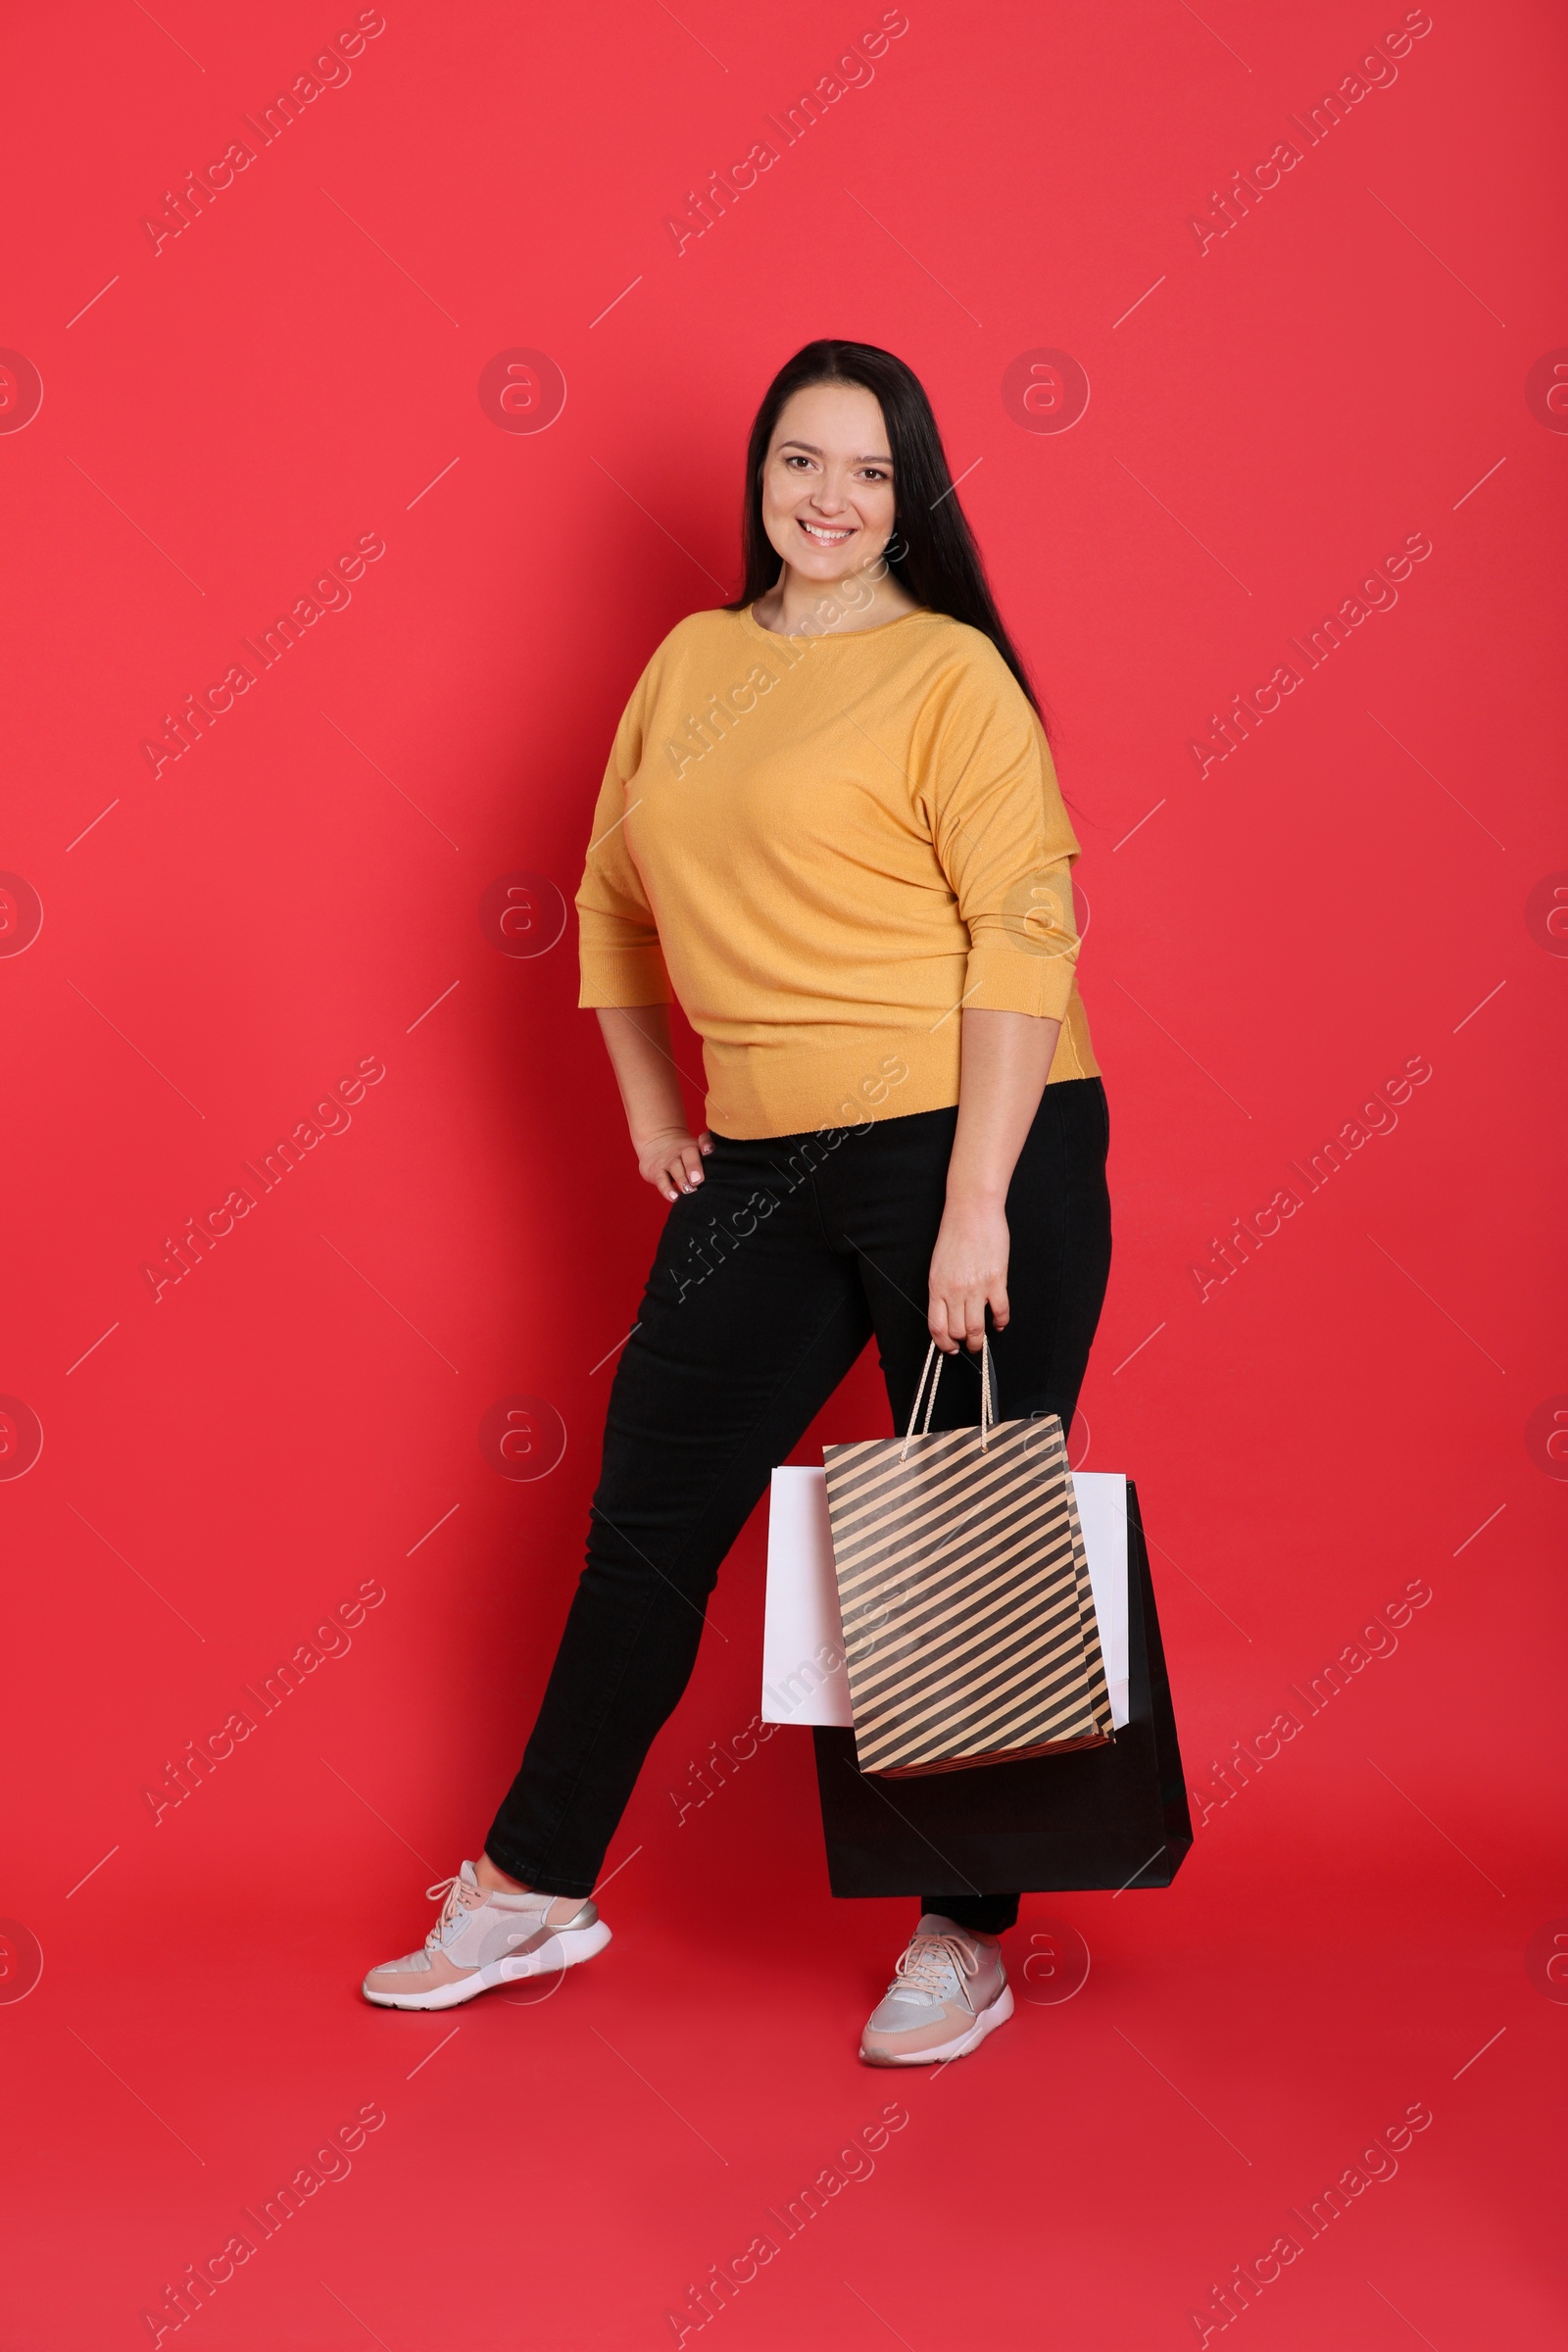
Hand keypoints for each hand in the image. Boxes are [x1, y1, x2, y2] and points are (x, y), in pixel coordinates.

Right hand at [636, 1124, 712, 1201]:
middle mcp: (683, 1151)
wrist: (656, 1143)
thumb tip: (730, 1182)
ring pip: (675, 1167)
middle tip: (698, 1180)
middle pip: (689, 1154)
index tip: (709, 1151)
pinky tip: (674, 1197)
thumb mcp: (696, 1153)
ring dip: (682, 1179)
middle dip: (694, 1167)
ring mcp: (669, 1160)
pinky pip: (661, 1180)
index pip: (703, 1140)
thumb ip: (710, 1163)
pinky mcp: (657, 1171)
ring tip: (689, 1190)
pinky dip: (667, 1189)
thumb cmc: (685, 1155)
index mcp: (696, 1146)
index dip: (707, 1144)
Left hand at [928, 1196, 1009, 1353]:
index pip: (936, 1326)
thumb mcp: (938, 1264)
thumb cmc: (954, 1233)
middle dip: (964, 1343)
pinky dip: (1001, 1322)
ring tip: (983, 1340)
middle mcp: (953, 1291)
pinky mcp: (996, 1281)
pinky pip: (1000, 1311)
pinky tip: (1000, 1322)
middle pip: (958, 1331)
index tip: (950, 1348)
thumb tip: (948, 1311)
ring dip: (980, 1340)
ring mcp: (975, 1287)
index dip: (943, 1343)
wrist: (972, 1211)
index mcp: (936, 1286)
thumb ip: (942, 1288)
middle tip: (970, 1345)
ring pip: (977, 1328)